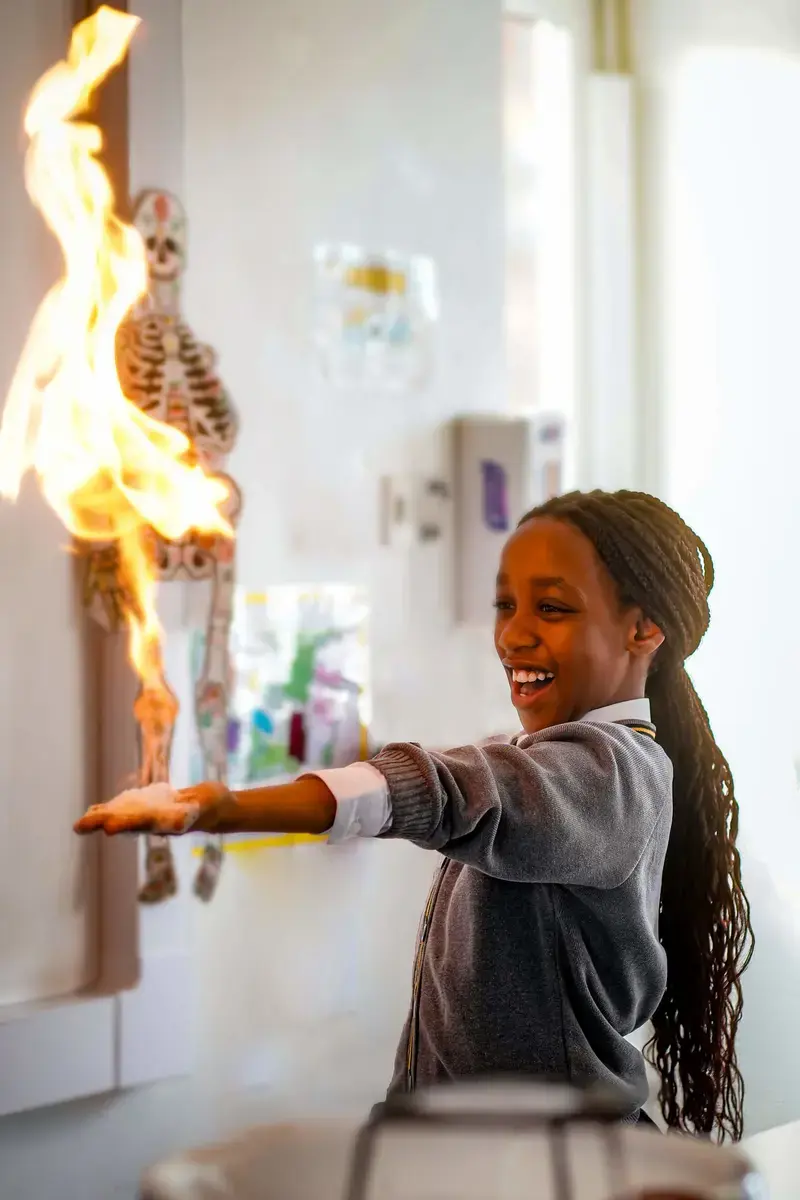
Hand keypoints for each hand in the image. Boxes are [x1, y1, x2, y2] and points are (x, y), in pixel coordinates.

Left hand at [74, 781, 230, 835]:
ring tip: (80, 824)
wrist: (216, 808)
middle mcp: (153, 823)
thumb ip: (192, 814)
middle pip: (124, 823)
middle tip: (79, 826)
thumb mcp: (204, 807)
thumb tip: (179, 824)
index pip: (140, 824)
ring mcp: (150, 815)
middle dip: (103, 824)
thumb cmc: (213, 806)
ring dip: (101, 820)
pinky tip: (97, 810)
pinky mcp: (150, 806)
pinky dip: (111, 810)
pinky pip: (128, 809)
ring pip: (122, 817)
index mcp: (164, 823)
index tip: (107, 827)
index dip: (123, 824)